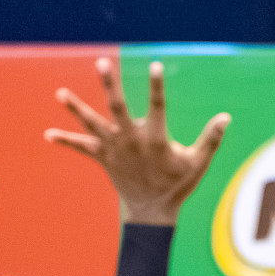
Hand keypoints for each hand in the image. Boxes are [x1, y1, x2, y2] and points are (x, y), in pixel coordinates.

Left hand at [45, 57, 229, 225]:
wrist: (152, 212)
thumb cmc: (177, 185)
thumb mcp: (198, 164)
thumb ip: (211, 140)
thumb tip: (226, 117)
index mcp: (155, 140)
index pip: (157, 106)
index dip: (156, 86)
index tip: (155, 65)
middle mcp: (131, 141)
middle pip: (117, 107)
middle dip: (108, 85)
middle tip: (101, 63)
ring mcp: (115, 150)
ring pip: (92, 124)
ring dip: (76, 109)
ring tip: (59, 93)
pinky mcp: (104, 159)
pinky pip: (82, 148)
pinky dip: (66, 142)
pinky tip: (48, 135)